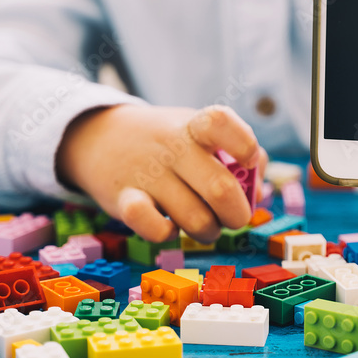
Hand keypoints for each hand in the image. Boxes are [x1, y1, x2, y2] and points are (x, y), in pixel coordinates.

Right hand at [57, 104, 266, 242]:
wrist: (100, 138)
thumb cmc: (168, 142)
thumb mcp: (201, 133)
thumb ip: (239, 156)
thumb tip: (257, 192)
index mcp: (194, 125)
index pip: (220, 122)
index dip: (243, 145)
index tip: (245, 162)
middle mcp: (171, 147)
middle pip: (220, 189)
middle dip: (237, 214)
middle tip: (232, 216)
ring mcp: (147, 174)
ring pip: (196, 219)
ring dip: (208, 231)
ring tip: (203, 224)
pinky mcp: (123, 200)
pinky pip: (154, 230)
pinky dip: (168, 235)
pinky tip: (168, 226)